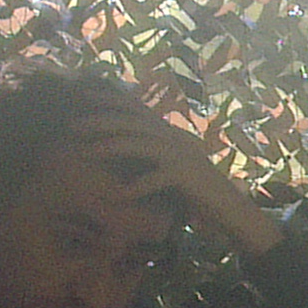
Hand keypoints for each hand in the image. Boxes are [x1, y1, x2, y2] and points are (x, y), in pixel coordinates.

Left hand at [71, 110, 283, 254]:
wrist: (233, 211)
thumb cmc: (199, 193)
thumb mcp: (174, 167)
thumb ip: (153, 156)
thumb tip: (121, 150)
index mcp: (171, 133)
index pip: (137, 110)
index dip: (110, 101)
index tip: (84, 97)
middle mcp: (176, 139)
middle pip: (133, 122)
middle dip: (101, 121)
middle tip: (73, 126)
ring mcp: (182, 156)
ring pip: (140, 143)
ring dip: (110, 146)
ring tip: (86, 151)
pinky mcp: (187, 176)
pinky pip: (155, 178)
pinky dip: (135, 186)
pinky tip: (117, 194)